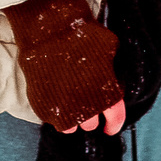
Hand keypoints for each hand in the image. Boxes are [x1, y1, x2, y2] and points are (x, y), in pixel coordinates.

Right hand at [3, 0, 127, 134]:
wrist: (50, 32)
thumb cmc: (82, 36)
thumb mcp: (108, 49)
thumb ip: (111, 70)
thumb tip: (114, 77)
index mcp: (107, 94)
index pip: (115, 118)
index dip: (113, 125)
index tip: (109, 129)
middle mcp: (87, 107)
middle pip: (91, 124)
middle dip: (90, 115)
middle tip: (86, 102)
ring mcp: (64, 109)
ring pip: (71, 126)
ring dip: (72, 116)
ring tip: (70, 101)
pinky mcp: (44, 108)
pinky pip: (52, 120)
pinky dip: (55, 112)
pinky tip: (56, 98)